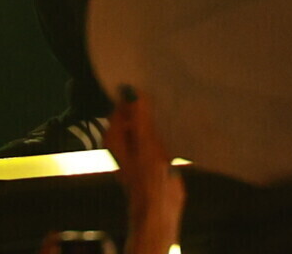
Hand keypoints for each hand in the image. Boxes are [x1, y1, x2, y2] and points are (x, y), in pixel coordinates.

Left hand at [106, 87, 183, 253]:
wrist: (160, 211)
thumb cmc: (149, 181)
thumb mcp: (146, 145)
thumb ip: (140, 117)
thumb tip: (132, 91)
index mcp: (114, 134)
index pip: (122, 102)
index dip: (136, 92)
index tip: (153, 80)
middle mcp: (123, 139)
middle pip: (135, 111)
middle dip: (148, 102)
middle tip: (167, 89)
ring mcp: (138, 146)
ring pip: (147, 121)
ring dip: (158, 114)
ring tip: (174, 103)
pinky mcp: (151, 154)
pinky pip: (157, 133)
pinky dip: (165, 126)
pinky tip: (177, 121)